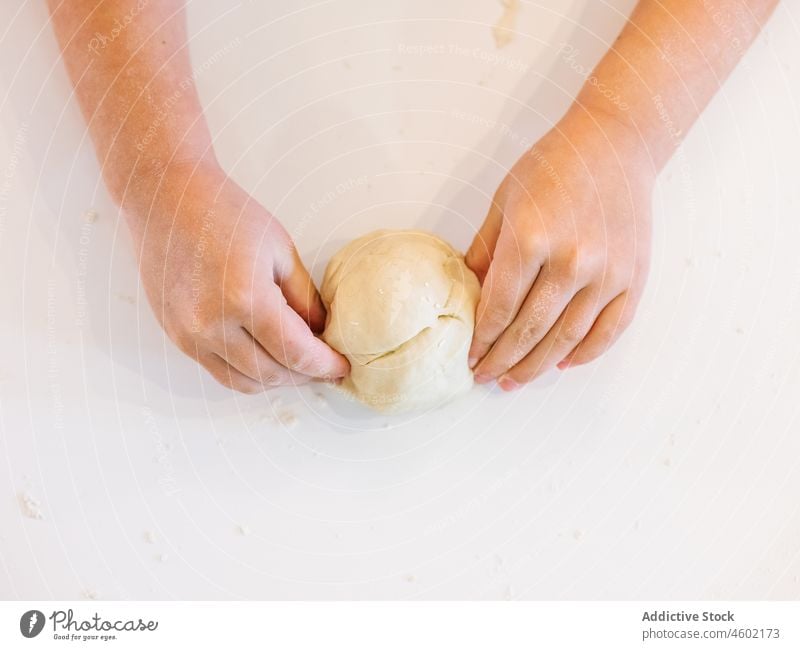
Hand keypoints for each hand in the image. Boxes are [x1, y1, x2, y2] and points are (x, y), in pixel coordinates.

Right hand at [125, 160, 348, 392]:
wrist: (167, 198)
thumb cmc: (225, 213)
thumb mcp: (281, 250)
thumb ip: (305, 298)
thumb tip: (323, 333)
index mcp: (245, 298)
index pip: (296, 352)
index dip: (324, 366)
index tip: (342, 367)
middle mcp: (212, 324)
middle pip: (271, 374)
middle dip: (305, 376)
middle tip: (325, 368)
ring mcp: (189, 334)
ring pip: (243, 382)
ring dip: (276, 381)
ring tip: (298, 368)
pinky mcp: (176, 336)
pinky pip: (217, 371)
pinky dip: (247, 373)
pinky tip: (267, 359)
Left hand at [465, 108, 653, 389]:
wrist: (616, 143)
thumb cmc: (553, 166)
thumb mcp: (504, 201)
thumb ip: (486, 250)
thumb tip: (467, 296)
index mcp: (530, 239)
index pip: (499, 308)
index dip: (482, 340)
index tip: (471, 358)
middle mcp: (571, 261)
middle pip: (530, 331)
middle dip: (503, 360)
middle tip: (488, 378)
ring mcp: (607, 273)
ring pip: (567, 339)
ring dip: (538, 366)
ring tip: (517, 381)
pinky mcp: (633, 278)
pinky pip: (609, 330)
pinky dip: (586, 354)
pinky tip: (564, 364)